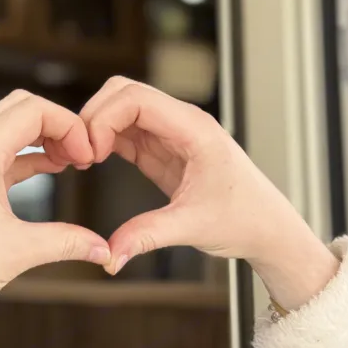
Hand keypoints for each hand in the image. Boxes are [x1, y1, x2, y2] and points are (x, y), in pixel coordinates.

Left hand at [0, 91, 110, 347]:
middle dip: (57, 124)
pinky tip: (48, 170)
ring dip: (41, 138)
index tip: (87, 157)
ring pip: (8, 129)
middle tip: (80, 154)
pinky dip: (26, 155)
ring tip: (70, 162)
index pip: (33, 110)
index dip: (69, 126)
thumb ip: (67, 242)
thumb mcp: (18, 251)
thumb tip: (104, 249)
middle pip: (20, 108)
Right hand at [80, 77, 339, 309]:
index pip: (137, 98)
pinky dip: (104, 139)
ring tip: (83, 160)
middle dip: (94, 116)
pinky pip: (125, 130)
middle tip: (80, 154)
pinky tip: (93, 161)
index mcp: (194, 128)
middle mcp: (181, 122)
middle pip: (123, 92)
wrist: (267, 228)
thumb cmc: (245, 219)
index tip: (91, 152)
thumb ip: (147, 236)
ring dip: (96, 127)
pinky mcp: (162, 149)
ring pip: (121, 108)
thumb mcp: (193, 227)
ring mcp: (170, 133)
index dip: (104, 118)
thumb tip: (110, 255)